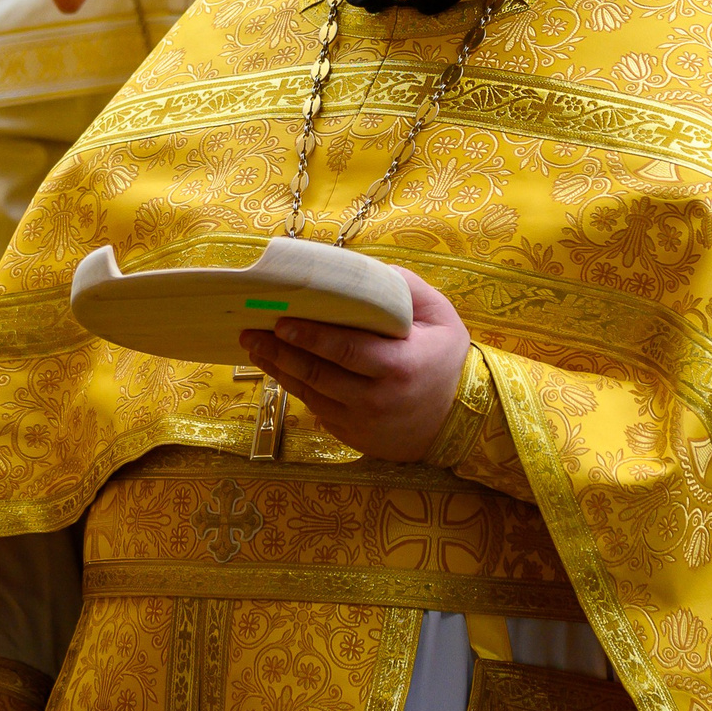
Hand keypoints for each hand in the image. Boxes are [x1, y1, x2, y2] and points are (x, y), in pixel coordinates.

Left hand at [239, 267, 469, 461]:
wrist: (461, 420)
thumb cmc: (447, 360)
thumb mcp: (440, 317)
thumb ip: (405, 289)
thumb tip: (363, 272)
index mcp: (399, 367)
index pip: (346, 350)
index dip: (310, 337)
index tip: (280, 322)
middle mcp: (377, 400)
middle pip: (317, 374)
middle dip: (280, 352)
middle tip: (250, 332)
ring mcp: (362, 423)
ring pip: (310, 394)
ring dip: (279, 370)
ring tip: (256, 348)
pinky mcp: (353, 437)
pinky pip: (318, 410)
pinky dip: (297, 389)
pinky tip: (280, 369)